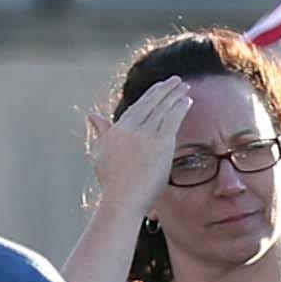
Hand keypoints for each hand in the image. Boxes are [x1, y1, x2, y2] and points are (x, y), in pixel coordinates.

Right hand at [92, 77, 195, 220]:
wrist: (122, 201)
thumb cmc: (113, 184)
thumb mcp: (101, 154)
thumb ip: (101, 132)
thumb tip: (92, 115)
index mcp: (116, 130)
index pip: (136, 107)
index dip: (150, 96)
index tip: (159, 89)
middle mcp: (130, 129)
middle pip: (150, 103)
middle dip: (164, 89)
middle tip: (175, 81)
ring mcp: (145, 135)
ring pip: (163, 108)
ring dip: (175, 95)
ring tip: (185, 87)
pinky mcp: (160, 143)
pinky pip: (172, 119)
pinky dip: (180, 107)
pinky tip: (187, 100)